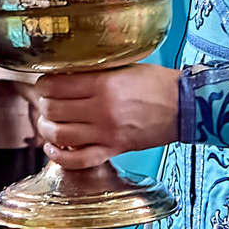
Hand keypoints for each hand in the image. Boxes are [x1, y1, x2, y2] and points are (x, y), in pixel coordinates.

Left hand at [31, 66, 179, 167]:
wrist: (185, 106)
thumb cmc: (158, 84)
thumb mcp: (125, 68)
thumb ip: (96, 73)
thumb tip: (67, 76)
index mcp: (104, 84)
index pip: (56, 86)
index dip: (44, 85)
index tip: (45, 85)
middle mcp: (101, 110)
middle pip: (54, 110)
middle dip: (44, 106)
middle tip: (46, 102)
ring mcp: (107, 133)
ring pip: (60, 136)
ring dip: (47, 130)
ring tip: (48, 123)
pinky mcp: (114, 150)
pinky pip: (79, 160)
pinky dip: (60, 157)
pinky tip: (52, 149)